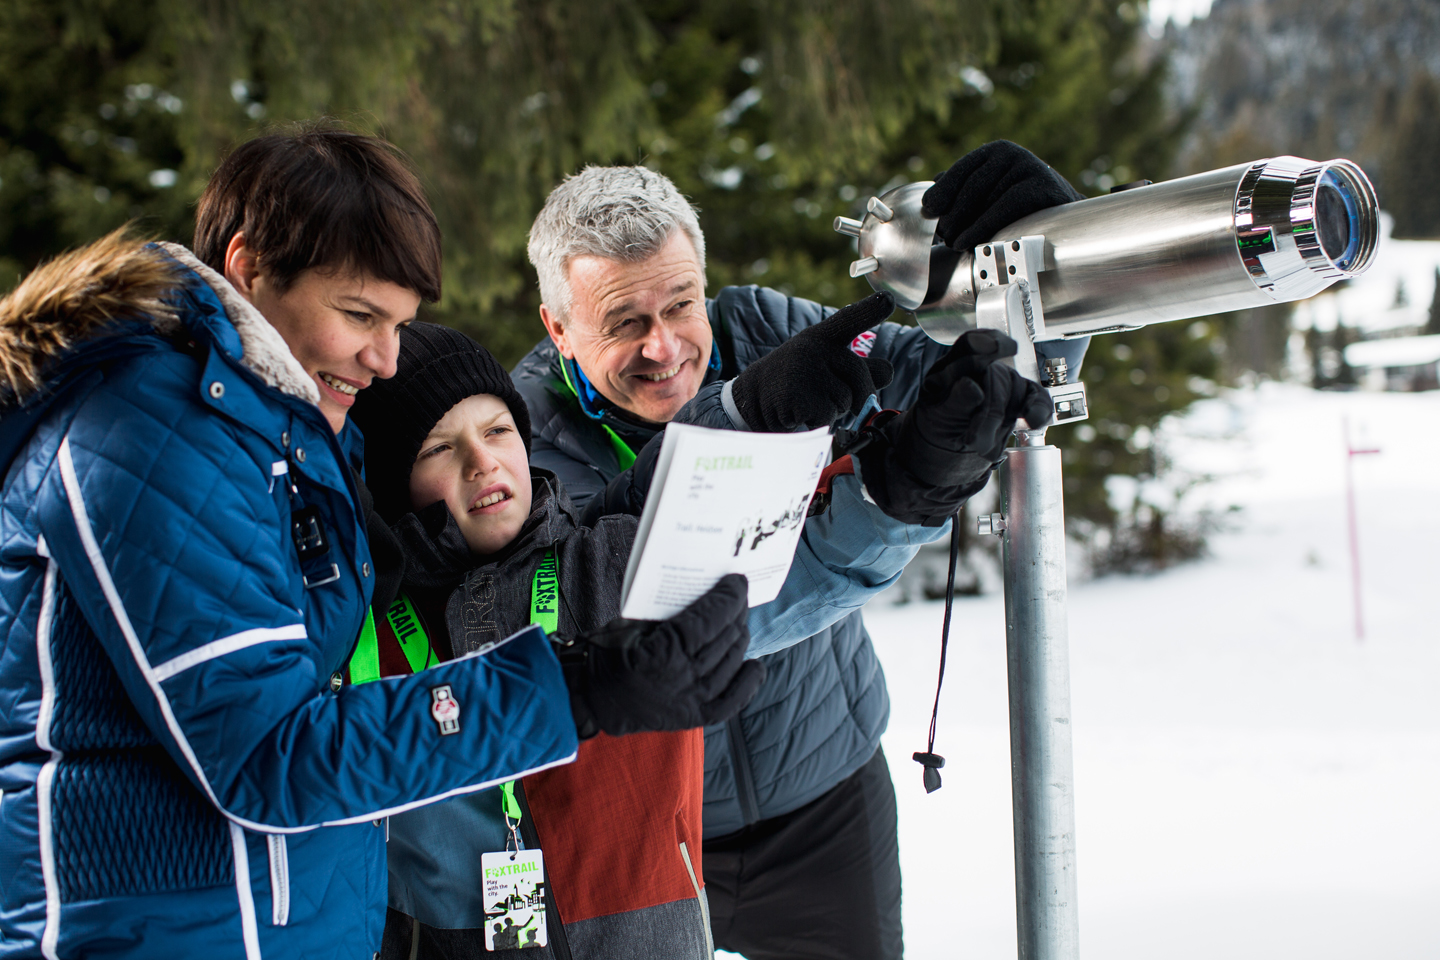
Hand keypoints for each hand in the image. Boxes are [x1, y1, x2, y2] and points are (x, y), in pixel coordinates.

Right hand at [560, 574, 765, 736]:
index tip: (736, 581)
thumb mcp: (632, 624)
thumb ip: (667, 614)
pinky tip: (754, 665)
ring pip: (730, 662)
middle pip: (725, 637)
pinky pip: (732, 701)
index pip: (709, 619)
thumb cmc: (609, 653)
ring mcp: (691, 700)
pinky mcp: (694, 717)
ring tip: (740, 621)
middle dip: (736, 612)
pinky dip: (747, 682)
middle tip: (737, 596)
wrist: (593, 698)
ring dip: (739, 637)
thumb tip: (703, 595)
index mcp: (664, 652)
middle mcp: (683, 678)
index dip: (728, 597)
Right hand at [730, 291, 895, 431]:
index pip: (849, 321)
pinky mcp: (798, 397)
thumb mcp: (826, 367)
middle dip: (854, 397)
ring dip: (832, 411)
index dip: (870, 310)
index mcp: (823, 336)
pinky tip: (796, 411)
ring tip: (806, 400)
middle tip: (825, 395)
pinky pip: (828, 417)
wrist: (752, 397)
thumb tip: (889, 370)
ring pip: (846, 402)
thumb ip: (859, 369)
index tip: (889, 300)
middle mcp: (814, 348)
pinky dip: (817, 421)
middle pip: (861, 379)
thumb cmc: (797, 380)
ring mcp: (805, 371)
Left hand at [856, 330, 1052, 524]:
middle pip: (996, 375)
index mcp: (952, 365)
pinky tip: (1034, 420)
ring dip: (1002, 422)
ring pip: (1017, 390)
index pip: (970, 346)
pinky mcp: (1021, 399)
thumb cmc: (938, 426)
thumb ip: (954, 401)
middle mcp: (981, 368)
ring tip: (981, 446)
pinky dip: (1038, 409)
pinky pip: (1037, 398)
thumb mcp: (936, 416)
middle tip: (974, 441)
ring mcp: (1003, 382)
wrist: (948, 448)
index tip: (992, 349)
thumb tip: (973, 387)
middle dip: (989, 411)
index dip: (984, 345)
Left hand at [922, 141, 1082, 253]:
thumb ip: (963, 189)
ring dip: (964, 224)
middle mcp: (1012, 153)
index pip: (962, 169)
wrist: (1065, 217)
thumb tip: (929, 199)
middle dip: (952, 213)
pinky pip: (1003, 207)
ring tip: (952, 242)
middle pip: (971, 186)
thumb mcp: (991, 192)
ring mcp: (1029, 167)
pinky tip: (967, 241)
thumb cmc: (1020, 207)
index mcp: (996, 151)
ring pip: (986, 198)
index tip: (928, 209)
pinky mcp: (1041, 186)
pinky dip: (982, 226)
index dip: (942, 191)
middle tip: (941, 235)